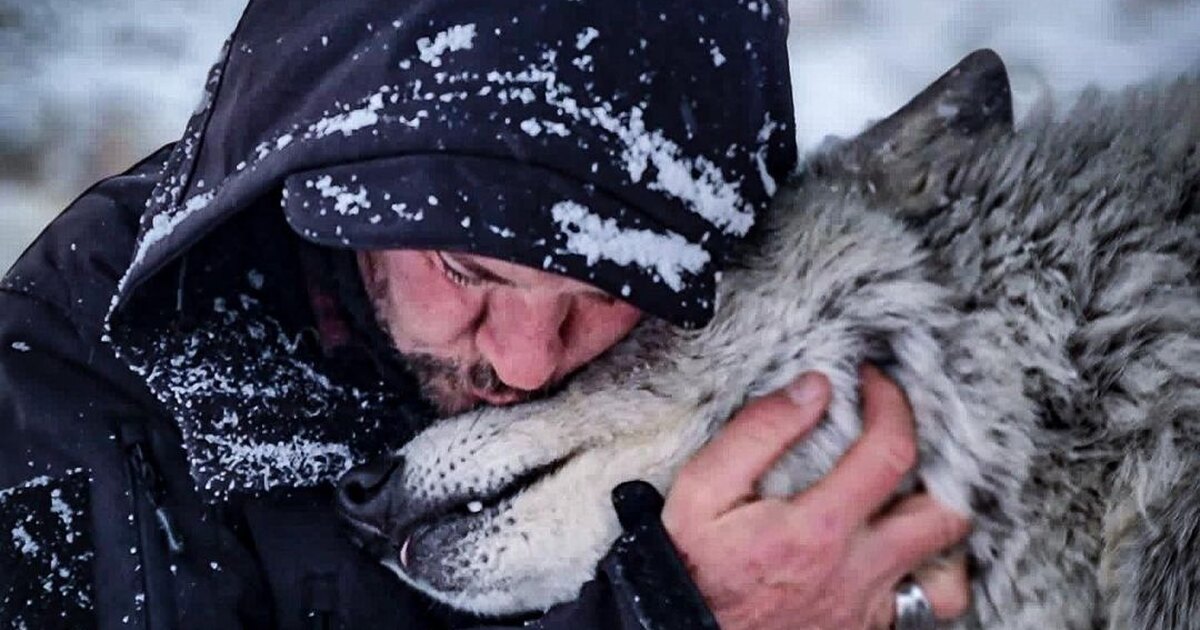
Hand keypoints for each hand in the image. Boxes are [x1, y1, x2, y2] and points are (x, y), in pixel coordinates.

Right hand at [662, 365, 971, 629]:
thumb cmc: (691, 565)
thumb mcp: (702, 488)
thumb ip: (758, 432)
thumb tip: (813, 388)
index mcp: (819, 529)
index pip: (891, 453)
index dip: (893, 405)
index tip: (875, 383)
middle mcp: (857, 573)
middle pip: (946, 516)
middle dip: (939, 467)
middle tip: (904, 442)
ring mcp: (867, 610)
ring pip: (948, 577)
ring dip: (937, 534)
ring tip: (908, 501)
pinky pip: (922, 607)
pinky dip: (919, 576)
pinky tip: (890, 551)